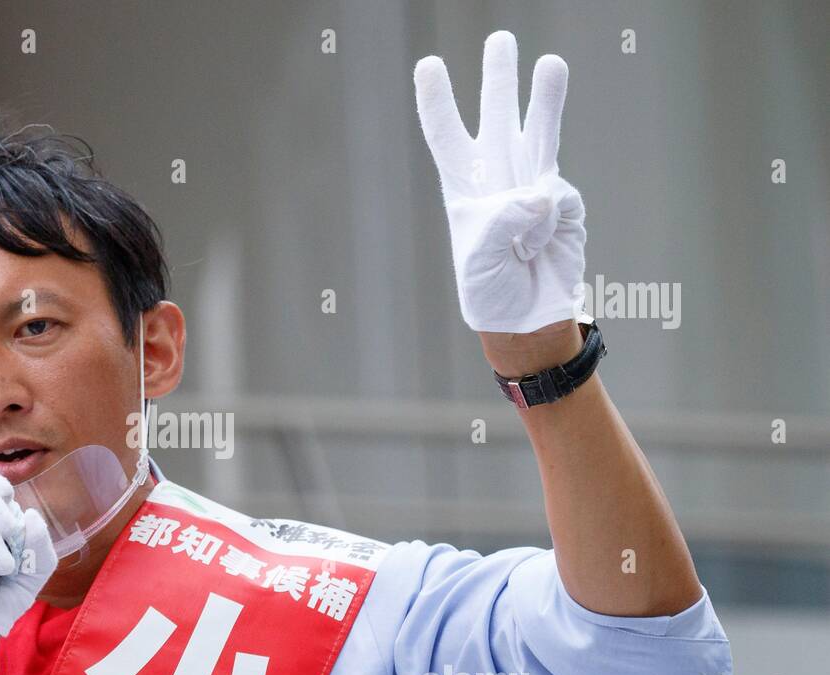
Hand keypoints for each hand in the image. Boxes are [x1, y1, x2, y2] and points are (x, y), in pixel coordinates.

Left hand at [414, 30, 585, 334]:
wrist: (528, 318)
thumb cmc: (491, 291)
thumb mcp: (479, 258)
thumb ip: (501, 220)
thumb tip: (537, 192)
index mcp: (464, 187)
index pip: (447, 136)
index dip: (437, 101)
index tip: (428, 66)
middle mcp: (499, 175)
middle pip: (498, 115)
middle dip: (499, 76)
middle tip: (500, 39)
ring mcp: (534, 183)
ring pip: (540, 129)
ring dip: (546, 96)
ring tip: (550, 63)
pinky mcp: (563, 200)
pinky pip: (557, 199)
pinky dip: (547, 228)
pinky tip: (538, 249)